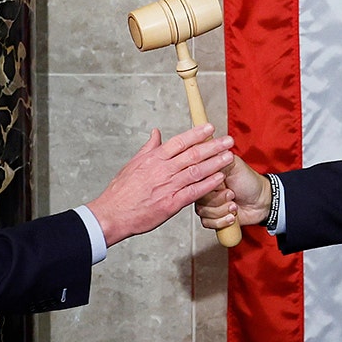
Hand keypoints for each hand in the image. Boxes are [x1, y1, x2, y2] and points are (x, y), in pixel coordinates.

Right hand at [86, 124, 234, 246]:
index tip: (210, 128)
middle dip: (213, 146)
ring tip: (229, 156)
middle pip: (192, 154)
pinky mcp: (171, 204)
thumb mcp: (133, 164)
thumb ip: (148, 147)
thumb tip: (157, 133)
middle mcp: (162, 170)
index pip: (179, 142)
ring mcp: (168, 186)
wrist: (113, 214)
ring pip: (196, 171)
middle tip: (228, 140)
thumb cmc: (121, 191)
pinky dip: (208, 185)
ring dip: (215, 163)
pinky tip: (219, 179)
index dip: (196, 134)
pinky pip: (194, 192)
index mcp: (153, 159)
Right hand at [194, 155, 269, 228]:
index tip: (223, 184)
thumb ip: (216, 158)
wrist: (261, 202)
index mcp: (208, 174)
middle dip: (218, 200)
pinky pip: (207, 222)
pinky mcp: (212, 217)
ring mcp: (208, 203)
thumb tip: (201, 152)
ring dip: (222, 211)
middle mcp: (205, 188)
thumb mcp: (233, 164)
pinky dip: (222, 221)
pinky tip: (232, 216)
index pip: (196, 180)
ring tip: (234, 206)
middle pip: (198, 198)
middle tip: (232, 194)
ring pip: (202, 212)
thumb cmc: (249, 182)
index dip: (209, 186)